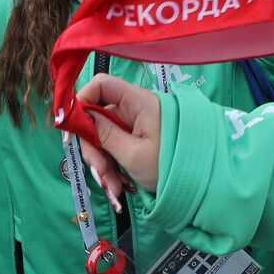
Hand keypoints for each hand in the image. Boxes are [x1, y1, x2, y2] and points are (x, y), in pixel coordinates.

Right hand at [75, 74, 163, 194]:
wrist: (201, 184)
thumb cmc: (170, 166)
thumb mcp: (133, 154)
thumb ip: (104, 135)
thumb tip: (81, 116)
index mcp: (139, 102)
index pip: (102, 84)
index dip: (83, 100)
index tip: (72, 129)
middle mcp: (136, 109)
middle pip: (98, 118)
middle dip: (95, 149)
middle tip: (100, 174)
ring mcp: (137, 125)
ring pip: (105, 138)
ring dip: (104, 165)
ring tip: (113, 189)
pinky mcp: (138, 140)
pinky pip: (116, 149)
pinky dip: (113, 168)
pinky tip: (118, 187)